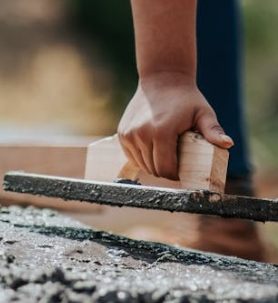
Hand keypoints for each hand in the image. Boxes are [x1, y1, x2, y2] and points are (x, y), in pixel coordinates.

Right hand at [117, 72, 232, 179]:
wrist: (162, 79)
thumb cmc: (186, 99)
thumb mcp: (203, 114)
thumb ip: (213, 131)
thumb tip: (228, 144)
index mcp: (161, 132)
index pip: (165, 168)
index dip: (175, 175)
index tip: (182, 172)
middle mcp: (141, 135)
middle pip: (153, 169)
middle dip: (165, 170)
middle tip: (176, 163)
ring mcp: (129, 135)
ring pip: (141, 164)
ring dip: (153, 164)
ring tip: (165, 154)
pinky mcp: (123, 134)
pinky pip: (132, 156)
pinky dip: (142, 157)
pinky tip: (152, 148)